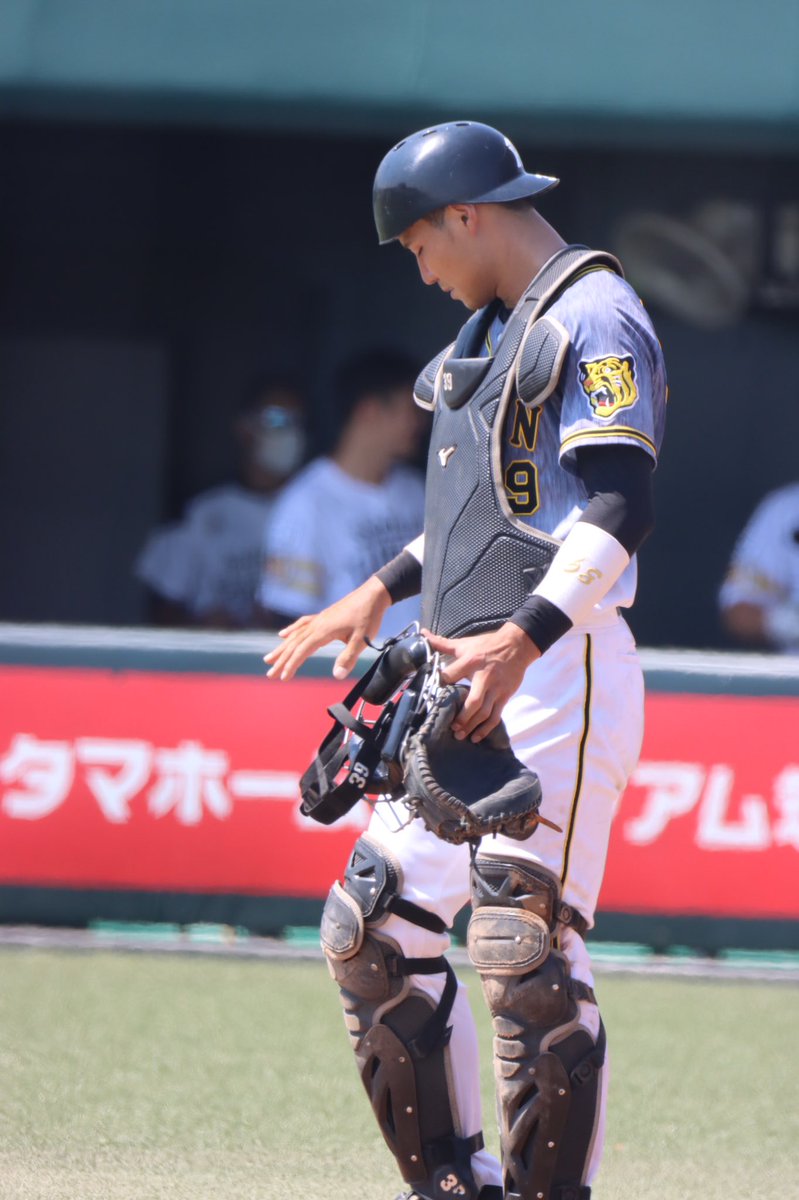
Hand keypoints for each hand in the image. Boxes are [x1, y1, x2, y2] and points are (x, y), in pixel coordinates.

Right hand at [263, 576, 391, 681]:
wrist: (374, 593)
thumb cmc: (369, 616)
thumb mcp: (362, 640)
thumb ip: (349, 658)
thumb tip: (337, 675)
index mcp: (324, 631)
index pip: (302, 651)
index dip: (291, 665)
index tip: (283, 678)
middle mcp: (317, 624)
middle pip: (294, 644)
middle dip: (281, 660)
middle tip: (270, 674)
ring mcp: (319, 619)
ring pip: (295, 635)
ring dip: (282, 648)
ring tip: (269, 658)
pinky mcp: (323, 617)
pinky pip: (302, 625)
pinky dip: (291, 631)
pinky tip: (283, 635)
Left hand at [423, 622, 540, 742]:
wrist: (517, 646)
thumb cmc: (487, 645)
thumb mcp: (464, 643)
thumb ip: (442, 643)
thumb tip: (422, 634)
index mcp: (471, 661)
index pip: (451, 675)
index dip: (441, 684)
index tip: (432, 696)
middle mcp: (485, 677)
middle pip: (474, 702)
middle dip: (462, 717)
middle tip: (451, 727)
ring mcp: (497, 688)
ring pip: (485, 712)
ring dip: (472, 726)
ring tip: (460, 735)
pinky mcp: (505, 696)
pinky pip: (496, 716)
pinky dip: (486, 729)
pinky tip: (476, 737)